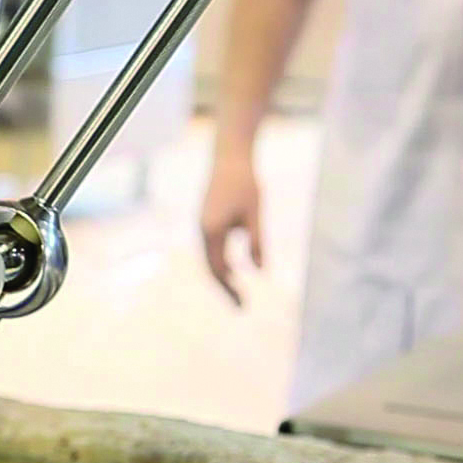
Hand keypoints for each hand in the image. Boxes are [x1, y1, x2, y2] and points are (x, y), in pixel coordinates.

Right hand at [200, 154, 263, 306]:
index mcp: (211, 231)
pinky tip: (234, 268)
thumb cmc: (245, 182)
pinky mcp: (207, 219)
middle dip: (225, 288)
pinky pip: (212, 248)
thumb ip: (257, 243)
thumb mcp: (256, 214)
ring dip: (222, 276)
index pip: (218, 270)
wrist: (230, 155)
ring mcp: (202, 225)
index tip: (243, 305)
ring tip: (237, 292)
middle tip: (241, 307)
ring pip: (209, 259)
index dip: (229, 290)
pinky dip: (221, 262)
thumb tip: (260, 272)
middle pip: (211, 268)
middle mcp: (202, 230)